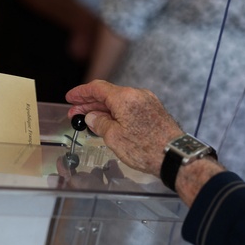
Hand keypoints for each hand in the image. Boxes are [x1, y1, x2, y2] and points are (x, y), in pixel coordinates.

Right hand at [66, 80, 182, 176]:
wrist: (173, 156)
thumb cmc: (146, 148)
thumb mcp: (113, 137)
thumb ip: (99, 123)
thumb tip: (92, 117)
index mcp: (125, 97)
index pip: (97, 88)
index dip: (81, 92)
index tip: (71, 97)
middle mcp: (137, 95)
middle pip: (107, 94)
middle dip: (89, 103)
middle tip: (75, 112)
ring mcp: (146, 102)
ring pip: (118, 101)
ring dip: (101, 109)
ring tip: (88, 119)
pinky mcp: (153, 111)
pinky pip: (128, 107)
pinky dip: (115, 112)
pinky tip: (106, 121)